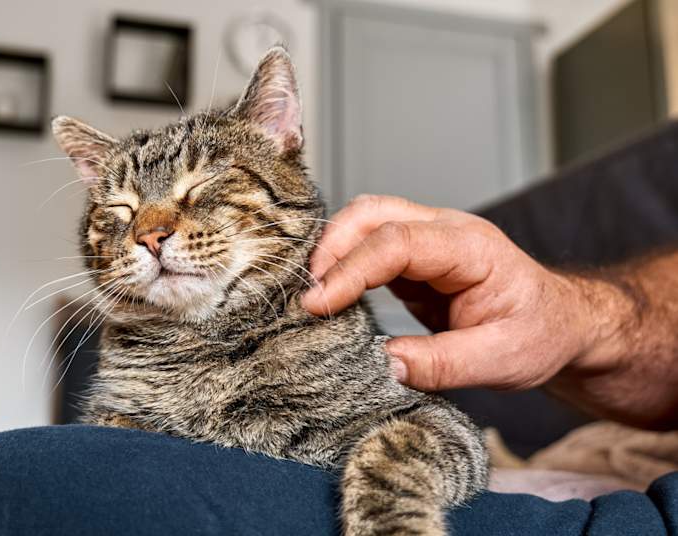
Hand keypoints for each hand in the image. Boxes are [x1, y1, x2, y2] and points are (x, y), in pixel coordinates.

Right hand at [301, 195, 598, 391]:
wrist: (560, 323)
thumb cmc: (540, 334)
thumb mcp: (502, 360)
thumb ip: (442, 364)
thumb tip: (380, 365)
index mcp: (470, 247)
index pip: (396, 242)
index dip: (351, 270)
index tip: (319, 304)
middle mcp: (445, 231)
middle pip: (372, 213)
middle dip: (330, 248)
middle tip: (306, 297)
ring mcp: (428, 239)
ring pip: (364, 222)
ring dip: (330, 252)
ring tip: (312, 296)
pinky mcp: (413, 259)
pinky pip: (368, 247)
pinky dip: (341, 265)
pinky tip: (329, 295)